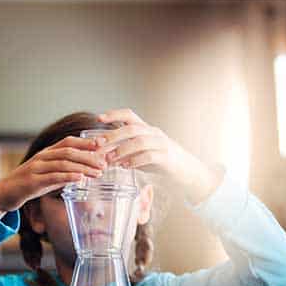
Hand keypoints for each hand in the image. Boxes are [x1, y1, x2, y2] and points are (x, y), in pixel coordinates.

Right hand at [0, 136, 107, 217]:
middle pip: (69, 151)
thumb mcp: (47, 175)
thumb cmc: (28, 184)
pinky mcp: (32, 182)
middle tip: (105, 163)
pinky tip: (80, 179)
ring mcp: (36, 168)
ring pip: (63, 163)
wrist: (3, 193)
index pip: (68, 142)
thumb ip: (63, 172)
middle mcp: (42, 157)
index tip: (103, 144)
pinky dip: (68, 177)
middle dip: (89, 156)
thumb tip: (84, 172)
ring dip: (83, 167)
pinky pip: (53, 177)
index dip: (86, 141)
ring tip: (98, 173)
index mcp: (46, 153)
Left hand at [98, 108, 220, 203]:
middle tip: (98, 144)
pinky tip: (125, 167)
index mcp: (147, 129)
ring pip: (139, 142)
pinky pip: (148, 156)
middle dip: (113, 136)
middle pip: (131, 129)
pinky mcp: (166, 158)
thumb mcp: (143, 152)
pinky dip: (134, 161)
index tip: (99, 118)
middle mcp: (154, 133)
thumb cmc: (162, 161)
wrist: (187, 171)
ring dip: (121, 150)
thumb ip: (127, 151)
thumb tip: (104, 155)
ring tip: (110, 159)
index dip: (114, 114)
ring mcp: (161, 144)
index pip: (130, 115)